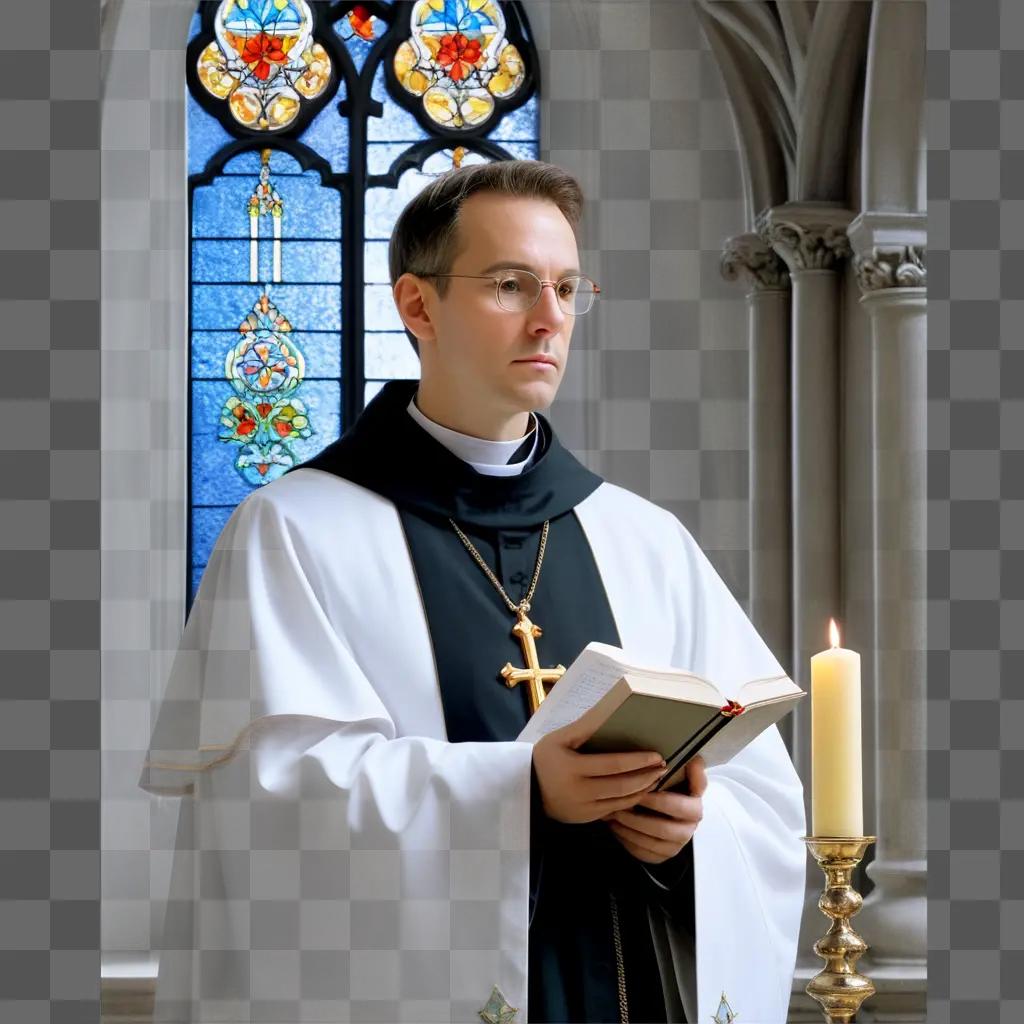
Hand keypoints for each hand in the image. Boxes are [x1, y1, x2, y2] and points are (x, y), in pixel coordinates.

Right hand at [531, 704, 667, 824]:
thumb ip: (585, 726)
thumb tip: (610, 709)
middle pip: (621, 786)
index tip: (656, 755)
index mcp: (572, 769)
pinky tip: (641, 792)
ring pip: (621, 802)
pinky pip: (614, 811)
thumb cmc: (543, 758)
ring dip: (642, 791)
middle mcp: (578, 792)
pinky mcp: (585, 819)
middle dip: (646, 776)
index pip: (612, 765)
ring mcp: (583, 809)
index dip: (637, 761)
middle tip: (664, 766)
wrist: (524, 789)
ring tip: (657, 779)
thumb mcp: (558, 738)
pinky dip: (630, 802)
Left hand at [602, 755, 706, 863]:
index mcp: (694, 810)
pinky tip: (615, 827)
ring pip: (651, 843)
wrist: (666, 809)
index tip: (640, 790)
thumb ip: (690, 768)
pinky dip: (627, 841)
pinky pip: (643, 853)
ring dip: (630, 829)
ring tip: (613, 815)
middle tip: (619, 805)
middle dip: (639, 817)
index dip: (659, 800)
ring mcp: (674, 846)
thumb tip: (693, 761)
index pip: (680, 807)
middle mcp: (687, 830)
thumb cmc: (671, 788)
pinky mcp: (660, 856)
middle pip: (663, 829)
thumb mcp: (683, 775)